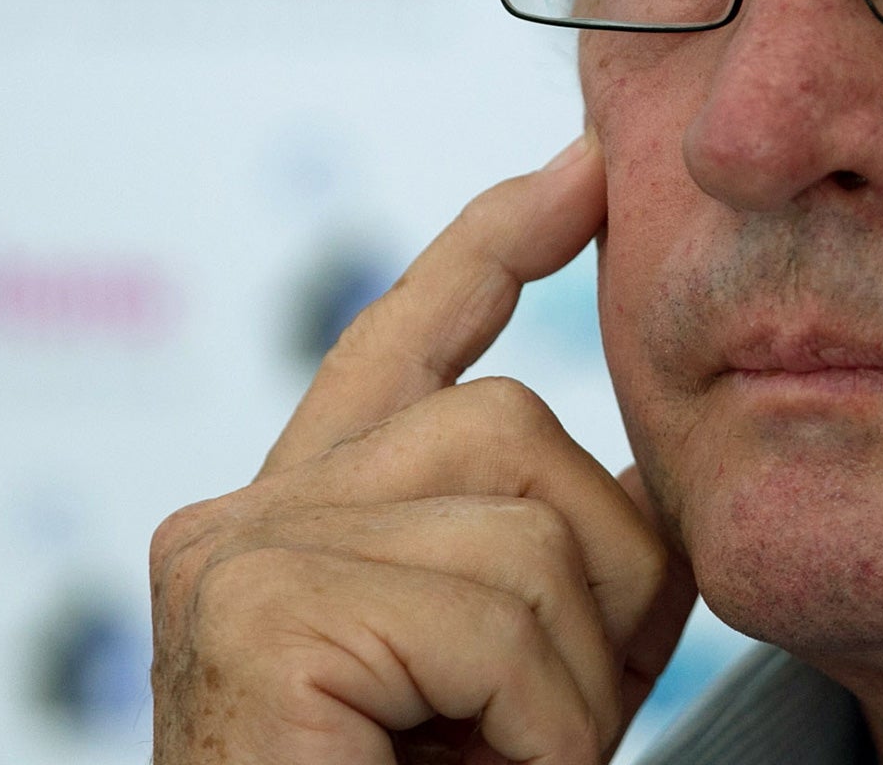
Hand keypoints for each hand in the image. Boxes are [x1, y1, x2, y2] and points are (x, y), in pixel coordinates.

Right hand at [149, 133, 696, 763]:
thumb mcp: (523, 678)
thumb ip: (556, 556)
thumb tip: (647, 449)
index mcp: (311, 517)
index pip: (410, 340)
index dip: (495, 246)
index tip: (583, 173)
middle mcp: (246, 515)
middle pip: (517, 426)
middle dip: (595, 578)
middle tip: (540, 730)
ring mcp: (235, 556)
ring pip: (523, 518)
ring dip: (568, 680)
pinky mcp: (253, 614)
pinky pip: (491, 610)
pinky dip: (539, 725)